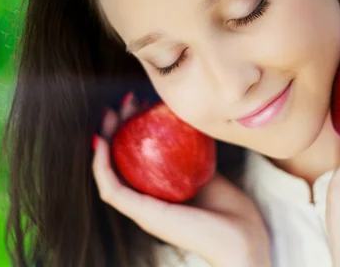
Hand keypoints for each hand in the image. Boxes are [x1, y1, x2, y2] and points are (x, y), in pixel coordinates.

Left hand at [92, 94, 270, 266]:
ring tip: (149, 100)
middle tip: (130, 100)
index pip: (117, 160)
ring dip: (153, 119)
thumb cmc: (192, 233)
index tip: (109, 113)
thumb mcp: (148, 215)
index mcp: (141, 196)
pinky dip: (184, 125)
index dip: (108, 136)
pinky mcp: (204, 168)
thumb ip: (119, 192)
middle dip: (128, 121)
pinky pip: (192, 141)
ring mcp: (181, 175)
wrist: (241, 240)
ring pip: (163, 140)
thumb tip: (98, 150)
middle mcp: (159, 184)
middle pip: (137, 146)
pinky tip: (181, 110)